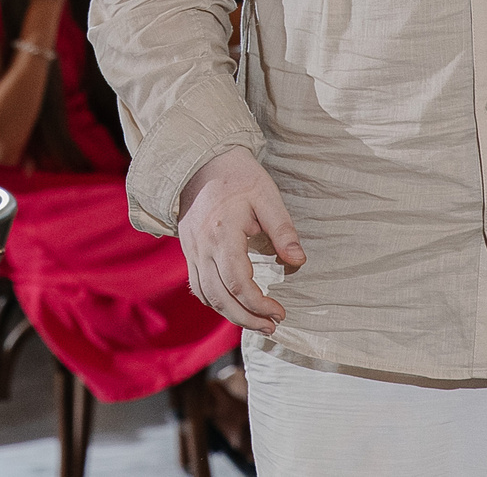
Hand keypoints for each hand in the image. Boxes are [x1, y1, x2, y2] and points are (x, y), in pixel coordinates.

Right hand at [176, 146, 305, 335]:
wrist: (201, 161)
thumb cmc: (238, 176)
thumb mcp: (267, 196)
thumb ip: (283, 230)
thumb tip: (298, 261)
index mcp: (223, 232)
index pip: (239, 282)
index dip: (259, 304)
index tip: (280, 311)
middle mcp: (202, 246)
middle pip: (221, 297)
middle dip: (247, 318)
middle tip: (272, 325)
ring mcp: (192, 250)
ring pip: (207, 296)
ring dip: (231, 315)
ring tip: (257, 321)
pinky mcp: (188, 251)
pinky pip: (198, 286)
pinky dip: (215, 302)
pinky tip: (234, 306)